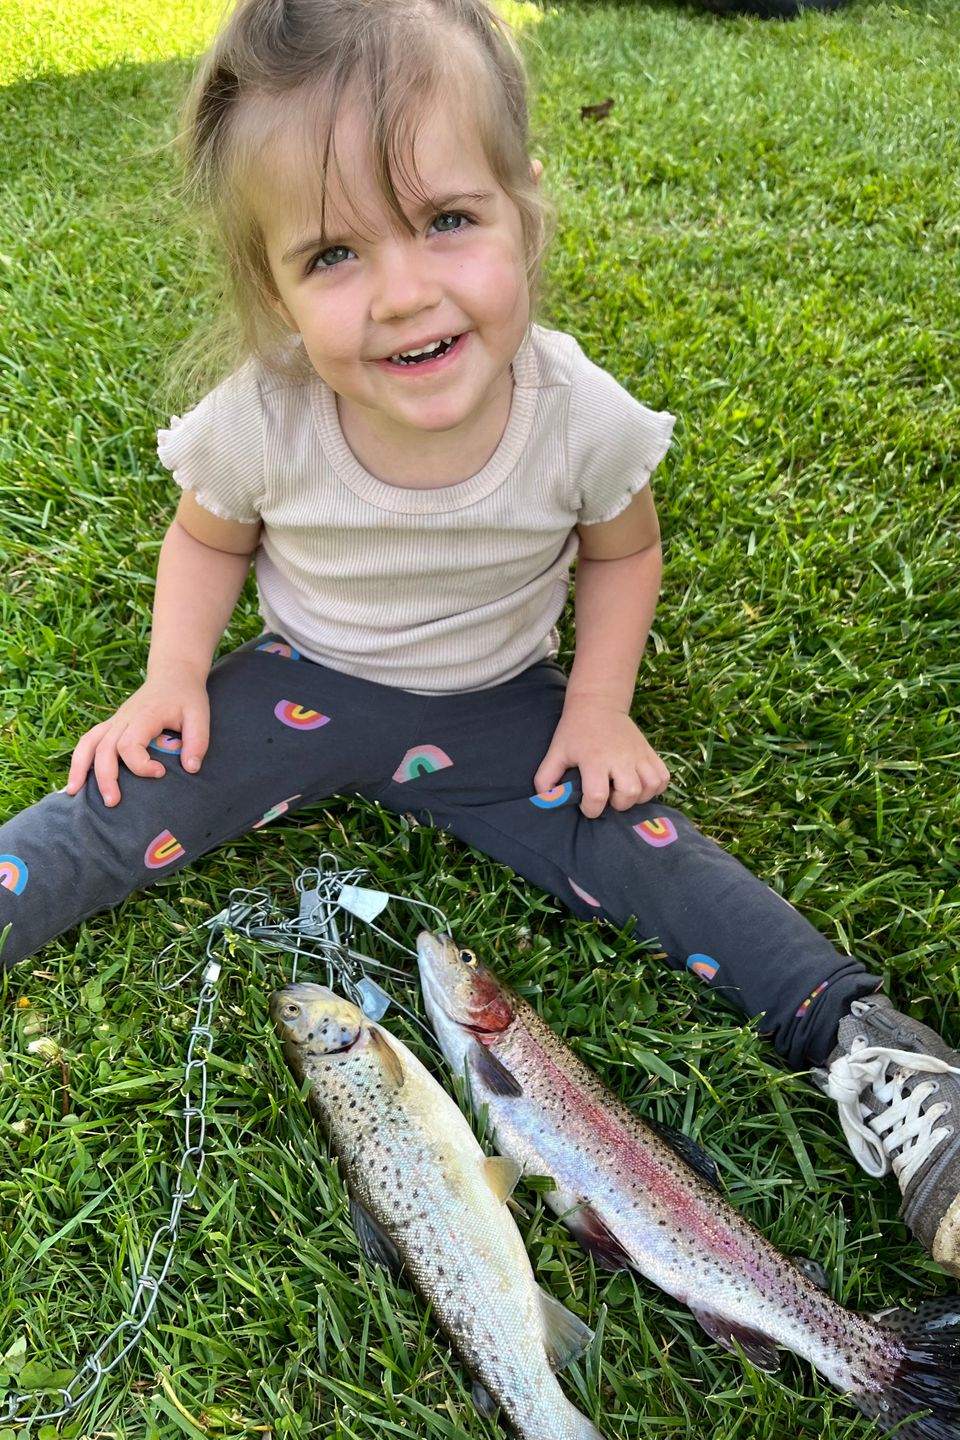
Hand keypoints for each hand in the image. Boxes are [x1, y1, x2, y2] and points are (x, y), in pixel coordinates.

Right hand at [66, 668, 209, 806]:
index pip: (129, 744)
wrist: (173, 675)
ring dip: (79, 768)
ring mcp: (115, 721)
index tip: (161, 772)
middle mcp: (124, 718)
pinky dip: (79, 758)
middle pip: (104, 748)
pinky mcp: (113, 724)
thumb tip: (191, 769)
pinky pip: (88, 740)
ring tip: (73, 793)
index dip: (141, 765)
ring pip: (89, 743)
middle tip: (113, 802)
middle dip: (105, 777)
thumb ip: (197, 742)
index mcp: (144, 716)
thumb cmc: (187, 697)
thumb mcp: (200, 716)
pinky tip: (75, 778)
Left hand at [534, 697, 669, 818]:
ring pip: (650, 786)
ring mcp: (638, 754)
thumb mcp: (556, 751)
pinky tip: (641, 786)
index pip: (597, 795)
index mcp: (594, 759)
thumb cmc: (575, 731)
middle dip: (618, 804)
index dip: (591, 809)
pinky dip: (656, 787)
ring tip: (624, 793)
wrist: (598, 704)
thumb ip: (546, 778)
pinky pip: (663, 777)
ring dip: (639, 797)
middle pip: (629, 793)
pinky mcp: (650, 752)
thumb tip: (545, 801)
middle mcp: (620, 757)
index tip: (586, 805)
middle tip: (608, 797)